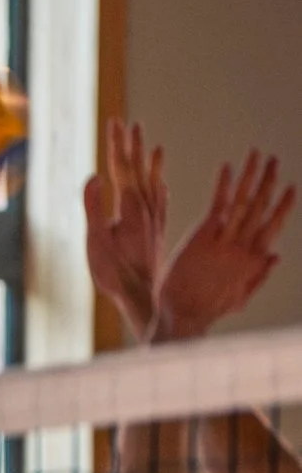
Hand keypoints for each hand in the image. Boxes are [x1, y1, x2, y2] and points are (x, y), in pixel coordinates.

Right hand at [85, 118, 167, 341]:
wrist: (142, 297)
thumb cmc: (114, 273)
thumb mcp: (96, 242)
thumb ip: (94, 208)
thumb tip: (94, 176)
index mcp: (130, 208)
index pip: (123, 167)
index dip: (118, 144)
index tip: (115, 123)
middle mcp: (147, 209)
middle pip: (139, 169)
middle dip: (132, 146)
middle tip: (128, 125)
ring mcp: (155, 219)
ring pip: (153, 182)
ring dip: (149, 162)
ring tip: (150, 144)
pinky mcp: (157, 231)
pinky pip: (161, 200)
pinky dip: (160, 184)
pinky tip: (161, 181)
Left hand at [156, 147, 295, 340]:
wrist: (182, 317)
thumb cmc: (207, 310)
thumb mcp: (240, 296)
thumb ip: (259, 275)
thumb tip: (277, 255)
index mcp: (253, 260)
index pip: (272, 225)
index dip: (282, 205)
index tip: (291, 186)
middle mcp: (243, 247)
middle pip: (261, 207)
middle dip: (268, 182)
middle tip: (274, 159)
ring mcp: (224, 241)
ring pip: (244, 202)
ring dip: (251, 176)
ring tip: (257, 155)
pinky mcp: (203, 238)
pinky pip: (218, 206)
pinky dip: (224, 186)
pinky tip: (228, 167)